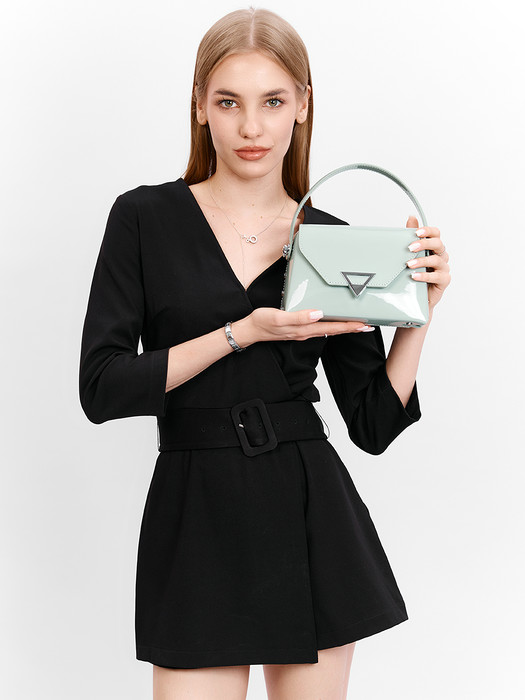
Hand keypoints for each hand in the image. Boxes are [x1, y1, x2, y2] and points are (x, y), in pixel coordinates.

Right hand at [235, 307, 373, 344]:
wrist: (250, 330)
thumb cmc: (262, 322)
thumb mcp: (278, 317)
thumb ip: (298, 317)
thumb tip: (318, 314)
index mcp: (304, 329)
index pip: (332, 328)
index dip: (349, 326)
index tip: (364, 324)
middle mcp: (306, 332)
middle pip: (334, 330)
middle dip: (352, 328)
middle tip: (368, 325)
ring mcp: (303, 331)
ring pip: (328, 329)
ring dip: (343, 327)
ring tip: (356, 323)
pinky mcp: (298, 328)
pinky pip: (319, 327)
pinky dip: (331, 325)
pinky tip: (333, 320)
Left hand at [405, 216, 450, 314]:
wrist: (416, 298)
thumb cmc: (414, 274)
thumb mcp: (410, 255)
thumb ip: (411, 237)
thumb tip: (411, 217)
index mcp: (434, 247)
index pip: (435, 234)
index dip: (428, 231)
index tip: (416, 232)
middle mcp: (441, 256)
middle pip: (438, 244)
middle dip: (424, 244)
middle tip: (409, 248)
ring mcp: (443, 268)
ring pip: (436, 260)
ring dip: (421, 261)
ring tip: (408, 264)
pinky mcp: (444, 280)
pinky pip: (437, 276)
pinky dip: (424, 276)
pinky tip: (414, 276)